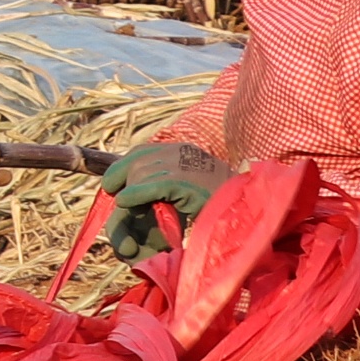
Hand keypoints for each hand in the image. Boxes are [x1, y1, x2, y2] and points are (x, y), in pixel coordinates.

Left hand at [100, 140, 231, 259]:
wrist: (248, 209)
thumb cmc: (220, 204)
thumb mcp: (190, 187)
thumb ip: (165, 183)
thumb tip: (133, 189)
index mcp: (183, 151)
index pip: (142, 151)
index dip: (123, 166)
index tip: (111, 183)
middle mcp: (181, 153)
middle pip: (136, 161)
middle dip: (120, 178)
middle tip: (113, 194)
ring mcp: (184, 165)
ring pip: (139, 174)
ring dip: (128, 195)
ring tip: (124, 207)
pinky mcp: (185, 181)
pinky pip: (151, 185)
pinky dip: (134, 195)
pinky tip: (125, 203)